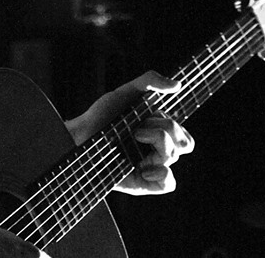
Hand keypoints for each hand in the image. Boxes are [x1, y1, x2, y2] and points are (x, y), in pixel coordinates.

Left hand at [65, 71, 193, 195]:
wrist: (80, 135)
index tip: (152, 116)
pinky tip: (143, 167)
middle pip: (184, 144)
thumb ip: (150, 80)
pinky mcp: (142, 184)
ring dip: (157, 141)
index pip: (184, 135)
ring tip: (133, 137)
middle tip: (139, 127)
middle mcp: (157, 151)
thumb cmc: (102, 115)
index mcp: (159, 133)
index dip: (174, 125)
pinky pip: (169, 184)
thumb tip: (178, 85)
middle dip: (166, 130)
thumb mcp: (126, 92)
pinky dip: (162, 173)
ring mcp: (150, 167)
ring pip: (173, 157)